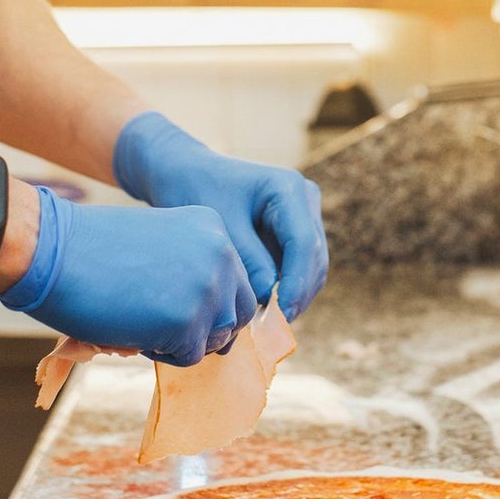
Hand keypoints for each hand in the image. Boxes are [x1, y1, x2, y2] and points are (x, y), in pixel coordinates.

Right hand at [0, 186, 256, 365]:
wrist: (51, 248)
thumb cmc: (95, 249)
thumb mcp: (162, 246)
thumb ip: (193, 272)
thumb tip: (214, 325)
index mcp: (215, 229)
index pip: (236, 284)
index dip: (208, 307)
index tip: (173, 307)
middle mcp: (222, 254)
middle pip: (236, 314)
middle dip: (204, 329)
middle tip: (162, 326)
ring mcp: (208, 287)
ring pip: (216, 338)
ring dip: (183, 342)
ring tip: (142, 323)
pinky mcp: (187, 321)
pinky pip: (188, 356)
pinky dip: (161, 353)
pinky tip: (131, 329)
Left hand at [113, 112, 327, 319]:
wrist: (185, 171)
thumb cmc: (195, 190)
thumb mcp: (220, 225)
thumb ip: (249, 261)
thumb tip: (269, 300)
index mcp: (288, 189)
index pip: (304, 243)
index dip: (297, 283)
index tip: (282, 314)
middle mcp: (304, 198)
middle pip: (314, 256)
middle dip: (298, 292)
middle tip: (272, 327)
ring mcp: (303, 213)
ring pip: (312, 264)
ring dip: (295, 293)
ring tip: (266, 321)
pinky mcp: (294, 228)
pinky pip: (299, 264)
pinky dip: (287, 286)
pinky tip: (265, 307)